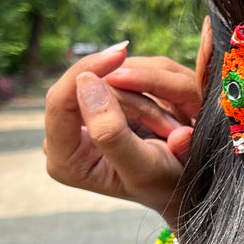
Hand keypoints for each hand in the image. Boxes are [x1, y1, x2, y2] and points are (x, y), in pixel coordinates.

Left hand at [43, 39, 204, 218]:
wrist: (184, 190)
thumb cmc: (166, 186)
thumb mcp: (144, 166)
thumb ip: (111, 131)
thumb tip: (87, 81)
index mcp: (64, 161)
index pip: (58, 101)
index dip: (87, 70)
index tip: (120, 53)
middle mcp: (64, 140)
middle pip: (88, 86)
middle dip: (135, 97)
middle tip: (171, 125)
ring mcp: (80, 123)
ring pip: (108, 79)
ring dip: (147, 95)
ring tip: (171, 127)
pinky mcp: (98, 109)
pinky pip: (120, 80)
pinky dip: (148, 91)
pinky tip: (164, 117)